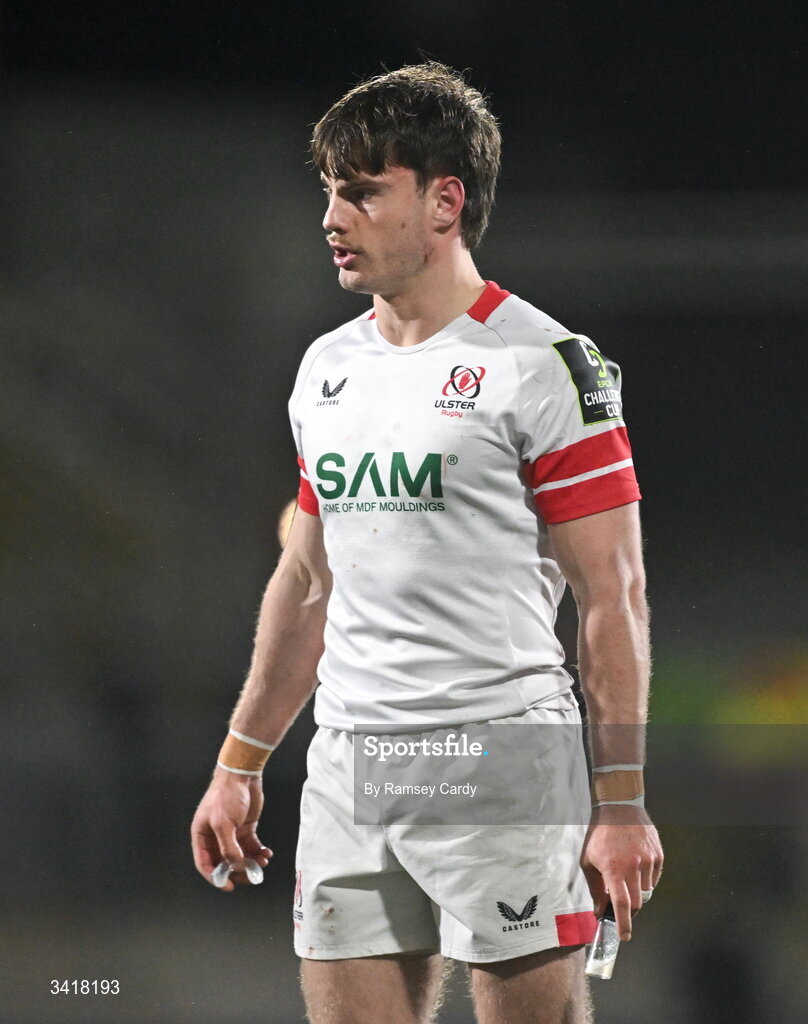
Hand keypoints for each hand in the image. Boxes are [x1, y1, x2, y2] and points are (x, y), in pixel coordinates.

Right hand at [190, 769, 272, 891]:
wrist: (243, 775)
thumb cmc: (226, 795)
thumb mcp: (223, 823)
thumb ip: (228, 847)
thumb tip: (235, 865)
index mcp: (202, 835)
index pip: (205, 863)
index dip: (216, 877)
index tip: (228, 886)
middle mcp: (215, 836)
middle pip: (224, 862)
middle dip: (237, 871)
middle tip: (250, 876)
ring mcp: (231, 833)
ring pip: (239, 856)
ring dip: (251, 863)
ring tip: (262, 863)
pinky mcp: (245, 828)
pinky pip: (251, 846)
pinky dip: (258, 852)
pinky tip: (266, 854)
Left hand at [580, 803, 662, 940]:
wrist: (619, 808)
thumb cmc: (600, 834)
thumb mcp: (589, 860)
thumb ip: (595, 887)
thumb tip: (599, 910)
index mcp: (613, 868)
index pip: (621, 904)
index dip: (623, 924)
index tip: (624, 937)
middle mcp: (633, 866)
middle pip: (636, 902)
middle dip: (628, 909)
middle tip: (620, 903)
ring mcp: (648, 860)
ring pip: (647, 892)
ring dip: (637, 892)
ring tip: (626, 876)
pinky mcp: (658, 855)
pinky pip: (655, 879)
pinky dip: (646, 881)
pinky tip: (636, 868)